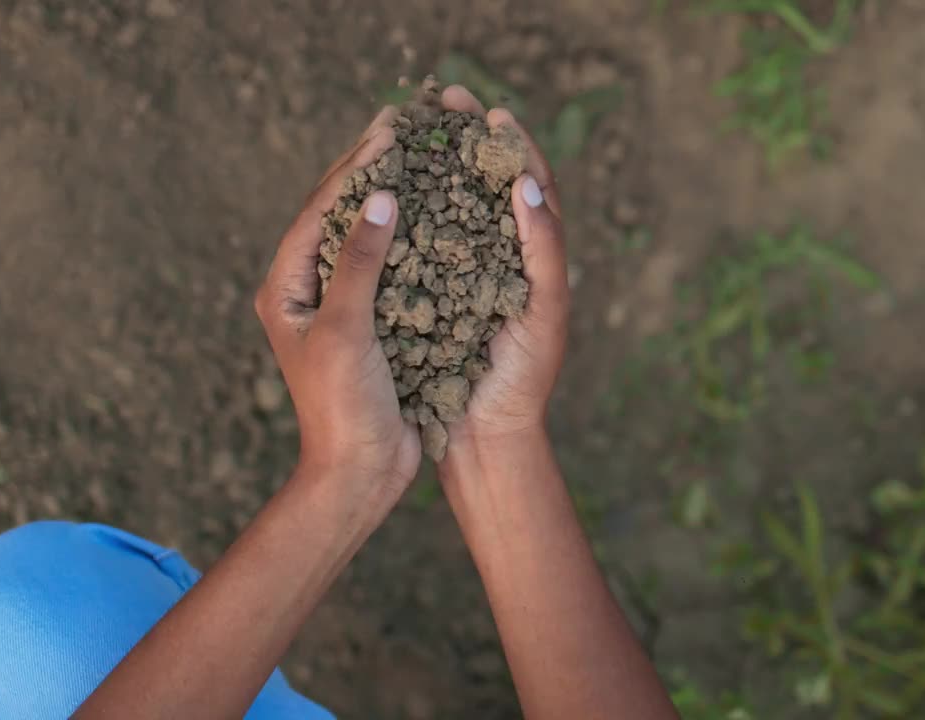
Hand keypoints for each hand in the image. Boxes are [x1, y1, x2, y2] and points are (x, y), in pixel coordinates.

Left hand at [255, 108, 420, 506]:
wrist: (359, 473)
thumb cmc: (342, 406)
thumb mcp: (346, 330)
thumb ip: (360, 263)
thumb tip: (380, 198)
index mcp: (285, 288)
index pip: (321, 210)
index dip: (355, 166)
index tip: (390, 128)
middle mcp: (306, 290)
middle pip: (338, 214)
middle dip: (368, 169)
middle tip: (399, 122)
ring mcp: (337, 306)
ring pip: (364, 235)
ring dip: (390, 195)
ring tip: (418, 154)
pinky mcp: (368, 323)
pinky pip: (388, 265)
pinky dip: (410, 234)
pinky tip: (436, 213)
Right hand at [434, 86, 570, 471]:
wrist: (485, 440)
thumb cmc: (523, 380)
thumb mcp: (544, 313)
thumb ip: (543, 250)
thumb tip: (528, 182)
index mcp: (533, 257)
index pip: (527, 184)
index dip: (510, 143)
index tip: (488, 109)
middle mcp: (498, 260)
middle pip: (482, 185)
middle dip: (463, 139)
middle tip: (442, 98)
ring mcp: (461, 277)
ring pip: (446, 209)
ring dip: (430, 166)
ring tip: (409, 129)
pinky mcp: (427, 298)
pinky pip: (414, 246)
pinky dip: (401, 213)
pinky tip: (380, 191)